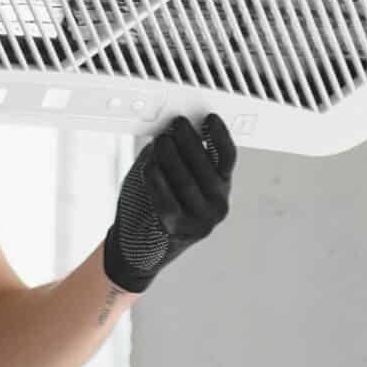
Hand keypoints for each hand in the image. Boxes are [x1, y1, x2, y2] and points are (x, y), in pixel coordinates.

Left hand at [102, 114, 236, 293]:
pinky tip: (150, 166)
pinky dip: (156, 180)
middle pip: (205, 164)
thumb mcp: (176, 176)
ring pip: (185, 180)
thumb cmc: (156, 203)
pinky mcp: (178, 231)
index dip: (220, 135)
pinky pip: (166, 200)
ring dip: (171, 155)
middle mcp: (217, 205)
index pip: (227, 157)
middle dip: (189, 140)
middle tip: (176, 124)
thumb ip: (179, 153)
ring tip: (160, 141)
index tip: (209, 118)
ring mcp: (200, 221)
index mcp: (222, 188)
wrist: (139, 248)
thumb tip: (175, 128)